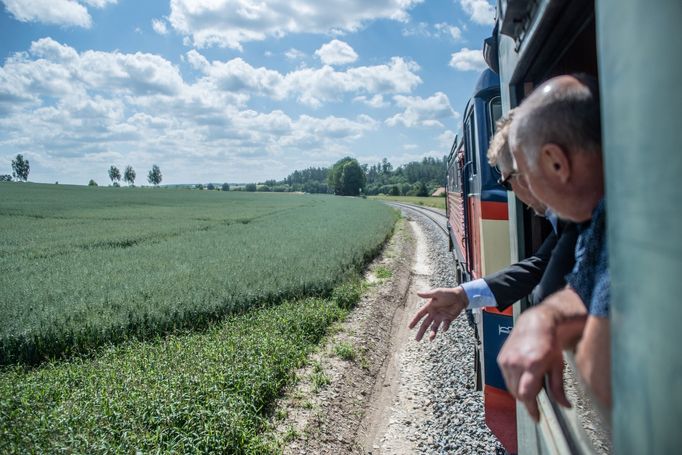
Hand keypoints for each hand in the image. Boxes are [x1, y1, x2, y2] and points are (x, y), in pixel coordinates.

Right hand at [408, 287, 467, 341]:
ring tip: (431, 338)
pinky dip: (444, 327)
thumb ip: (428, 294)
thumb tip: (417, 293)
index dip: (414, 321)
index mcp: (429, 307)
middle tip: (417, 339)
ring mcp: (441, 317)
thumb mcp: (437, 293)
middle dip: (421, 331)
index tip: (409, 327)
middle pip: (425, 324)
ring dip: (432, 333)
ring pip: (434, 327)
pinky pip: (445, 325)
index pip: (419, 315)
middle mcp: (434, 313)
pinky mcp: (448, 319)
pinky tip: (444, 328)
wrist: (461, 297)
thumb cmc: (448, 293)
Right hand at [497, 305, 570, 420]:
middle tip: (539, 390)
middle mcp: (516, 362)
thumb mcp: (558, 366)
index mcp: (532, 364)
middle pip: (517, 393)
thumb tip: (565, 405)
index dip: (531, 409)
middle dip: (528, 397)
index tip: (536, 417)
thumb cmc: (549, 343)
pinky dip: (514, 380)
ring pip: (510, 387)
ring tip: (533, 378)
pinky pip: (506, 378)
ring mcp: (506, 360)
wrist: (535, 324)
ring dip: (520, 389)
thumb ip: (559, 388)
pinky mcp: (501, 358)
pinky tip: (524, 372)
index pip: (526, 394)